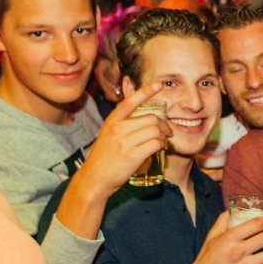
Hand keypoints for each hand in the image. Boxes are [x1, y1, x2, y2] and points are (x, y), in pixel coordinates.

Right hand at [76, 82, 171, 197]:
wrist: (94, 179)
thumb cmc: (105, 157)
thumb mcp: (109, 134)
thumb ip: (123, 124)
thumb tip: (144, 117)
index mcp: (112, 120)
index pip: (130, 101)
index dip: (146, 91)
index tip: (159, 84)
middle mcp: (117, 128)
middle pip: (152, 118)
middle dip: (165, 125)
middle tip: (168, 132)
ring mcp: (124, 142)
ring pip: (156, 131)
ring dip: (164, 137)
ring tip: (163, 142)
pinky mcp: (132, 155)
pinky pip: (156, 144)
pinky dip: (162, 145)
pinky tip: (160, 148)